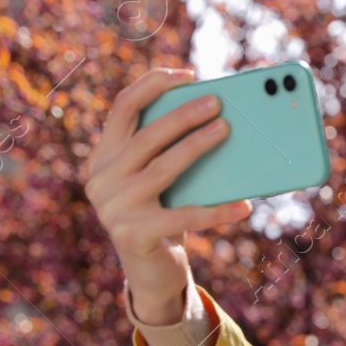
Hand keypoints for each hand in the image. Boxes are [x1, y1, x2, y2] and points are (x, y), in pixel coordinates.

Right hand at [85, 66, 250, 321]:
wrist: (151, 270)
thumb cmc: (162, 211)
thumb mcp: (159, 176)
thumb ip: (170, 147)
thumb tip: (219, 115)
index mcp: (104, 155)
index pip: (123, 107)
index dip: (154, 85)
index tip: (189, 74)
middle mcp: (101, 179)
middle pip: (146, 136)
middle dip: (183, 115)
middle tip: (217, 103)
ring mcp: (113, 209)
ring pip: (162, 170)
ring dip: (196, 147)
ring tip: (226, 131)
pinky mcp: (133, 236)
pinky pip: (183, 217)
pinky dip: (217, 211)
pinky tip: (244, 205)